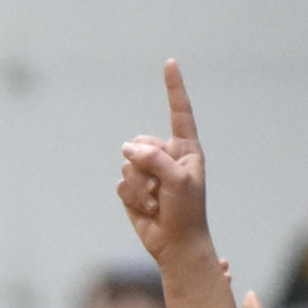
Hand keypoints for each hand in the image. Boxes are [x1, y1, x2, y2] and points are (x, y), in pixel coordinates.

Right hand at [116, 60, 211, 265]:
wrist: (176, 245)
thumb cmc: (186, 212)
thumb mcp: (177, 180)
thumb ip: (154, 158)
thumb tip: (128, 149)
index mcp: (185, 149)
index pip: (179, 112)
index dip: (174, 88)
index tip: (170, 63)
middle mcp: (166, 156)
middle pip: (140, 143)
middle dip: (144, 165)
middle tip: (160, 190)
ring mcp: (148, 173)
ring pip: (127, 165)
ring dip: (139, 187)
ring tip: (156, 203)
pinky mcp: (133, 190)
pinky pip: (121, 184)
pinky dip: (131, 199)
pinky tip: (147, 211)